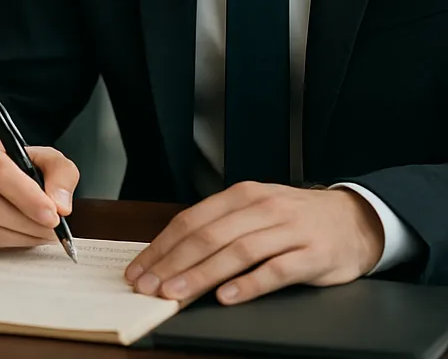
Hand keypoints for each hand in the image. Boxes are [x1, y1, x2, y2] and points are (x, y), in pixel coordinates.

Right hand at [0, 128, 79, 246]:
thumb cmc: (17, 165)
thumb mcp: (44, 158)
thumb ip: (60, 173)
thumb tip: (61, 205)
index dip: (26, 196)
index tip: (53, 215)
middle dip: (26, 221)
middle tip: (52, 229)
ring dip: (19, 234)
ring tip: (42, 233)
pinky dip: (6, 242)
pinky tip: (23, 235)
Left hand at [125, 182, 384, 304]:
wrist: (355, 218)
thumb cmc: (294, 219)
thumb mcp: (255, 211)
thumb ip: (220, 226)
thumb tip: (172, 253)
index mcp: (240, 195)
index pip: (191, 220)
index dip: (161, 246)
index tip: (139, 270)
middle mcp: (260, 208)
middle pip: (208, 236)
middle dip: (172, 263)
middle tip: (148, 286)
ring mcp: (287, 230)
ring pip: (236, 252)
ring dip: (201, 275)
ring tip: (176, 293)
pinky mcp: (312, 255)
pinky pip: (275, 270)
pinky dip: (248, 284)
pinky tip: (226, 298)